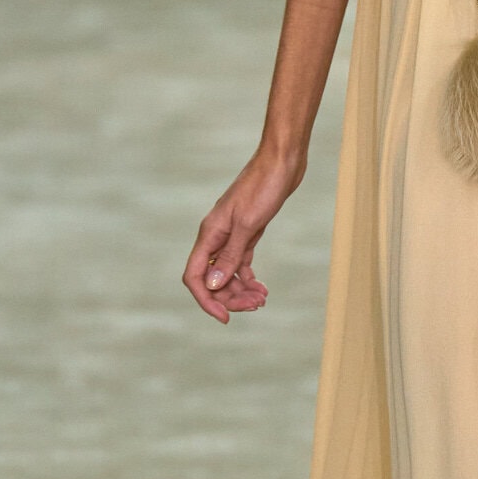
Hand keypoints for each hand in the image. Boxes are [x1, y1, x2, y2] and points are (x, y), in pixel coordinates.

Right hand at [183, 149, 303, 322]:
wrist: (282, 161)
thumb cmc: (264, 187)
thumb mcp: (248, 224)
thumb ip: (230, 255)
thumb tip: (212, 285)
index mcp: (210, 233)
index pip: (195, 276)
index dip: (207, 300)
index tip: (226, 317)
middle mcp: (216, 236)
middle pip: (213, 278)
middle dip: (230, 297)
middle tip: (257, 305)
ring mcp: (231, 234)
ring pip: (227, 272)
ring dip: (241, 290)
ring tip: (262, 299)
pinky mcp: (247, 231)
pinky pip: (240, 263)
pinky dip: (248, 278)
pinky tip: (261, 287)